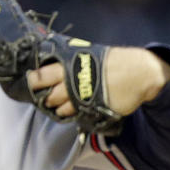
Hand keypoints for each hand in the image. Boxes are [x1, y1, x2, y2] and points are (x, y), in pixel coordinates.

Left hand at [26, 46, 169, 117]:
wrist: (139, 73)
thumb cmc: (116, 61)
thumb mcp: (91, 54)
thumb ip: (73, 62)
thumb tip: (59, 65)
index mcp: (69, 65)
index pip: (41, 75)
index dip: (34, 81)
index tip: (31, 82)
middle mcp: (70, 82)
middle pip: (47, 95)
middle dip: (44, 97)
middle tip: (46, 96)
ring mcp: (80, 98)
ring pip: (59, 108)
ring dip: (57, 107)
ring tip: (61, 104)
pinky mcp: (90, 110)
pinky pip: (73, 115)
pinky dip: (70, 114)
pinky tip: (72, 110)